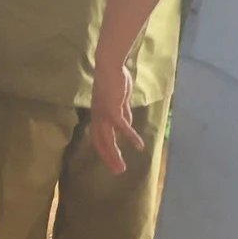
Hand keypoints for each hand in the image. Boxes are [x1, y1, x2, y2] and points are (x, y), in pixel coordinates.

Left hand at [88, 57, 141, 174]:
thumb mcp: (119, 102)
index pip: (98, 138)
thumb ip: (122, 114)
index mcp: (99, 116)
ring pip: (107, 139)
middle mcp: (98, 117)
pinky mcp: (113, 109)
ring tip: (122, 167)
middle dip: (109, 158)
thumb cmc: (115, 81)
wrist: (111, 66)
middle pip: (100, 143)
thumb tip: (126, 127)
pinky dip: (130, 137)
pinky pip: (122, 127)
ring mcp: (104, 114)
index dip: (104, 151)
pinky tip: (139, 146)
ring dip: (115, 154)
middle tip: (118, 171)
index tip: (113, 162)